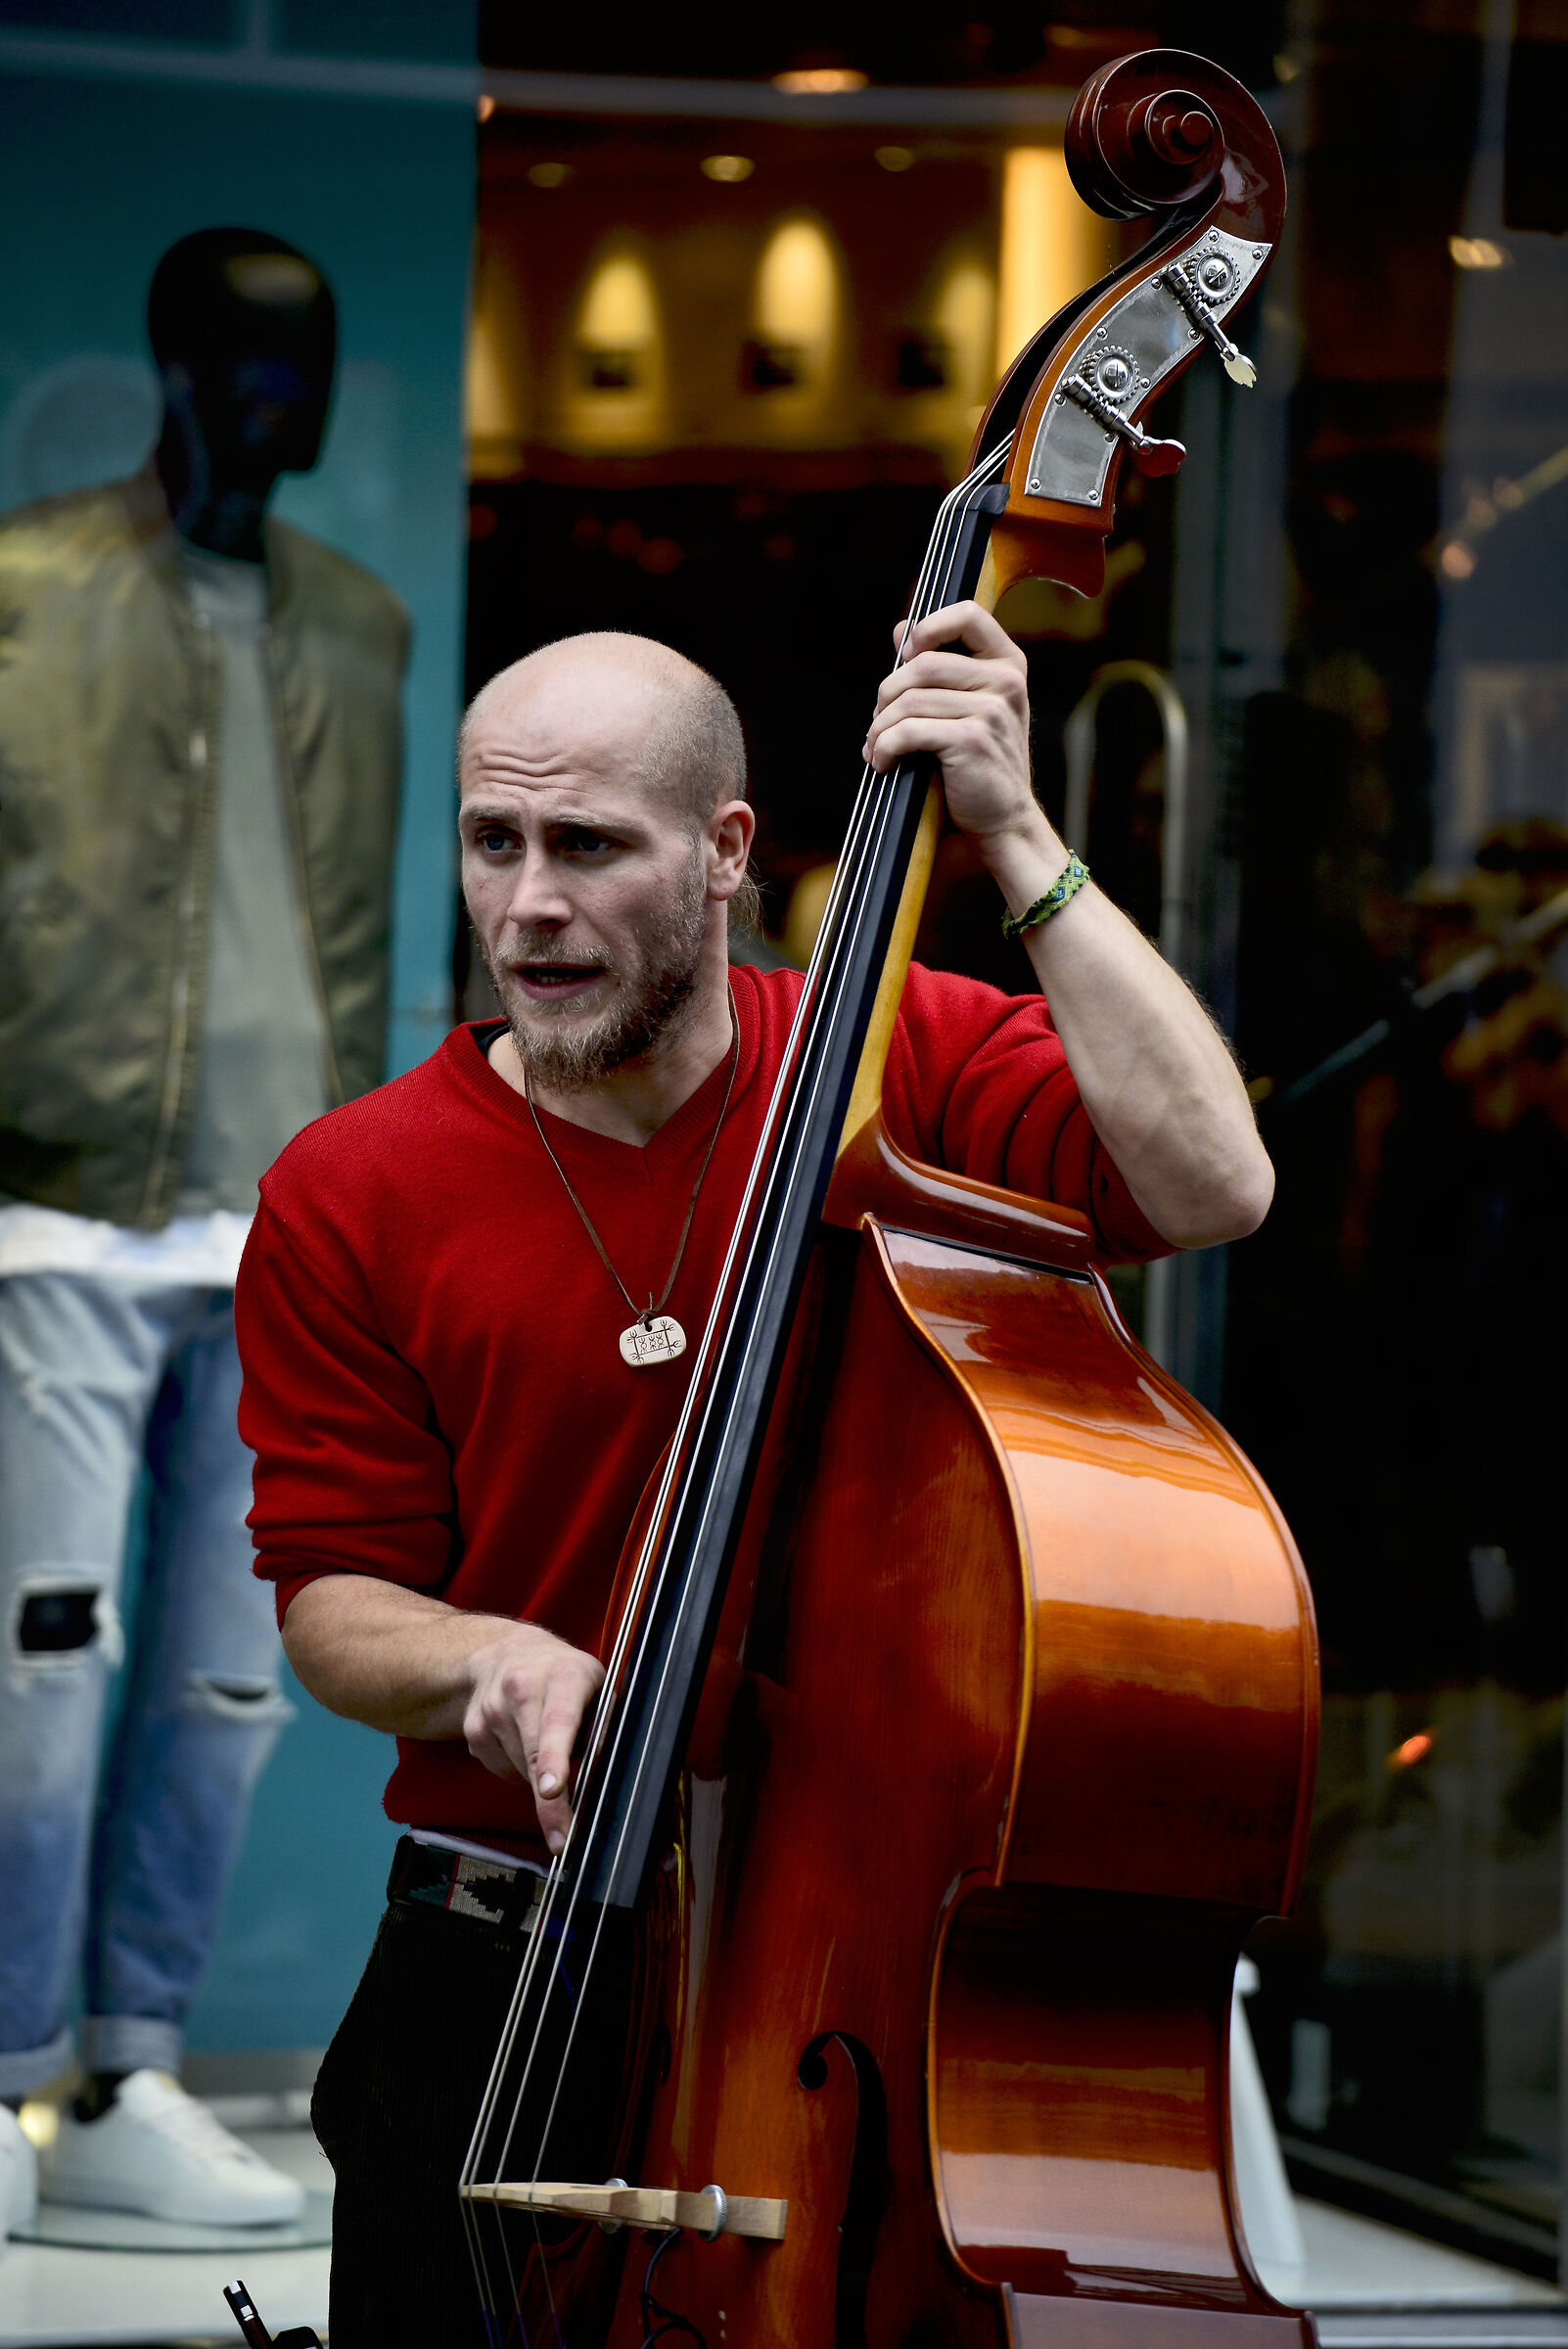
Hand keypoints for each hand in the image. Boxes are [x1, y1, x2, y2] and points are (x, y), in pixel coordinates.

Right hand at [461, 1622, 604, 1852]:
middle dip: (549, 1805)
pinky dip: (518, 1770)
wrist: (504, 1652)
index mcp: (563, 1675)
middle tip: (563, 1837)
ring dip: (538, 1776)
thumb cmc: (563, 1675)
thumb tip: (600, 1776)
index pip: (558, 1721)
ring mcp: (491, 1709)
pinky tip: (523, 1742)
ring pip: (520, 1771)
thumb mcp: (596, 1688)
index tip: (552, 1789)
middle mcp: (522, 1687)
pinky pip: (503, 1771)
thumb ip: (603, 1728)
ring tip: (547, 1744)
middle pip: (534, 1756)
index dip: (554, 1759)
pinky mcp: (473, 1731)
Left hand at [862, 601, 1047, 858]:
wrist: (1003, 821)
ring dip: (881, 726)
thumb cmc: (979, 764)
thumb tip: (900, 628)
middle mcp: (1006, 681)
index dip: (928, 628)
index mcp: (1007, 664)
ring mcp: (992, 710)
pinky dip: (885, 747)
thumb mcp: (968, 708)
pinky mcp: (972, 740)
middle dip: (888, 694)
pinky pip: (909, 730)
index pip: (967, 614)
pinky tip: (882, 762)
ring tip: (876, 746)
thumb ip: (939, 668)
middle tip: (877, 722)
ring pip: (911, 699)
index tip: (907, 657)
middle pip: (924, 663)